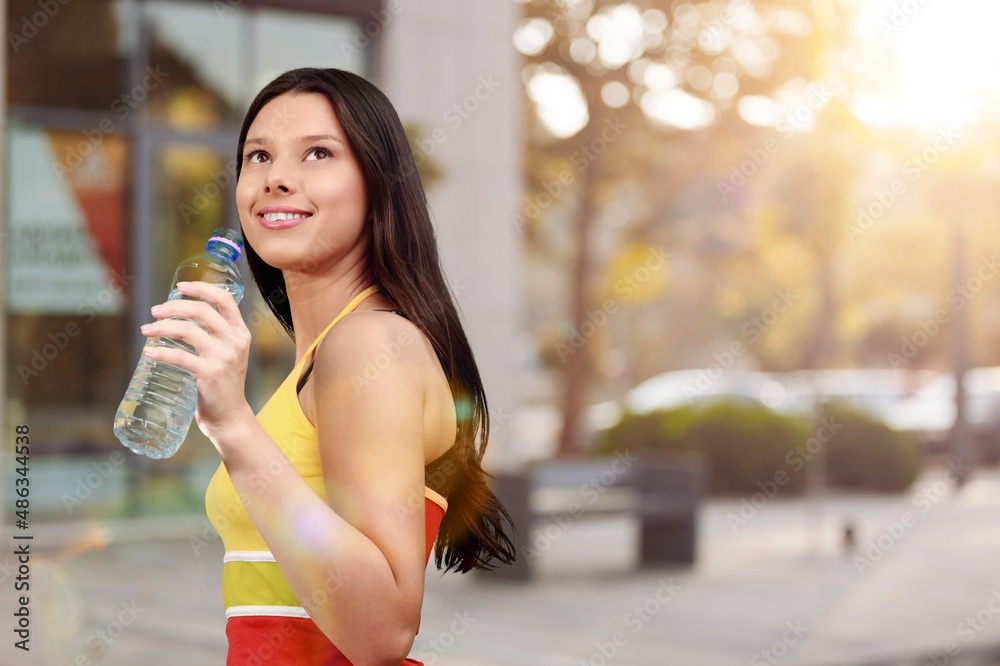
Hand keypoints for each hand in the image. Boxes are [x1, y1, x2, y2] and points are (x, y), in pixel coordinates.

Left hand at [140, 281, 253, 447]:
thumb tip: (182, 314)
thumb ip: (215, 334)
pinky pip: (179, 356)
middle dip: (174, 306)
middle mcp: (235, 342)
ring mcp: (223, 357)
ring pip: (188, 330)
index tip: (181, 286)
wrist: (230, 416)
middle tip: (155, 311)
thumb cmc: (223, 384)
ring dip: (162, 327)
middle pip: (202, 311)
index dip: (202, 288)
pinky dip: (160, 352)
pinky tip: (148, 352)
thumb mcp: (228, 353)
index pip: (225, 299)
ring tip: (146, 330)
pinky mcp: (210, 374)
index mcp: (241, 333)